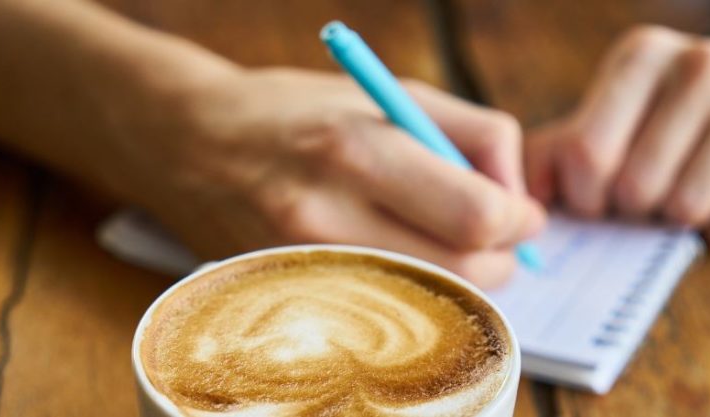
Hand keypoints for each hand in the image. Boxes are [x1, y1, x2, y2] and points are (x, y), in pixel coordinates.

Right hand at [104, 67, 544, 286]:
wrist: (189, 143)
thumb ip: (473, 135)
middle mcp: (325, 217)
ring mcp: (305, 266)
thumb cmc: (297, 111)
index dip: (516, 218)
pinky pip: (385, 311)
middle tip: (495, 234)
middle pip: (461, 272)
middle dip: (499, 257)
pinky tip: (406, 258)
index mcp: (355, 150)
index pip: (474, 215)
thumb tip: (520, 198)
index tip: (520, 212)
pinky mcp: (293, 295)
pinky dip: (416, 291)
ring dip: (462, 277)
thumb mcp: (390, 92)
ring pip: (429, 300)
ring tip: (447, 240)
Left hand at [525, 25, 709, 243]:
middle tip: (639, 202)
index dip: (584, 197)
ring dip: (674, 221)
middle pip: (637, 187)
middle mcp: (700, 66)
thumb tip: (520, 205)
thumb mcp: (614, 104)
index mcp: (641, 56)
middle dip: (630, 211)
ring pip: (689, 207)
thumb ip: (558, 149)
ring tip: (678, 197)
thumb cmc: (670, 104)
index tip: (594, 200)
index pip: (588, 154)